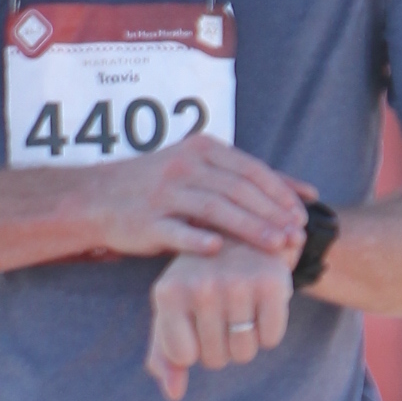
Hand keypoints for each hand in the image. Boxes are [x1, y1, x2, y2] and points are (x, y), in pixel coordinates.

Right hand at [79, 134, 307, 264]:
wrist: (97, 198)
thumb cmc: (159, 188)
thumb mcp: (199, 170)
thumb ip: (245, 178)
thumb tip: (304, 192)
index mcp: (202, 149)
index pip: (251, 169)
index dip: (280, 192)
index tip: (302, 215)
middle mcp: (184, 166)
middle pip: (238, 189)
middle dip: (271, 213)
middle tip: (296, 235)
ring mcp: (164, 193)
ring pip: (215, 209)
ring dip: (249, 228)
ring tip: (275, 247)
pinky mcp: (146, 220)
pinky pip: (177, 231)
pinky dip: (199, 240)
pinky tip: (220, 251)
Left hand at [145, 246, 293, 400]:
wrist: (241, 232)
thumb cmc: (200, 278)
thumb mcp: (173, 308)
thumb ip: (164, 353)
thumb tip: (174, 394)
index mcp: (168, 292)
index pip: (183, 357)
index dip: (194, 347)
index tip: (196, 320)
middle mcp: (201, 287)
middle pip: (215, 359)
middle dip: (220, 344)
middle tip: (222, 309)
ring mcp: (237, 284)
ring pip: (244, 353)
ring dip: (245, 340)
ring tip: (241, 306)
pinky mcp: (272, 284)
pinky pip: (271, 339)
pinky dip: (269, 330)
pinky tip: (261, 302)